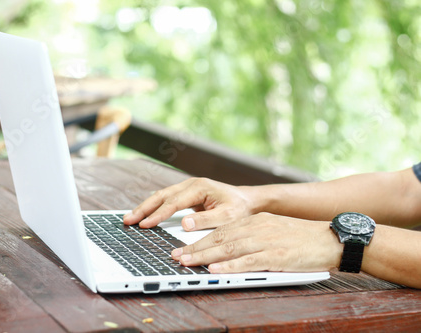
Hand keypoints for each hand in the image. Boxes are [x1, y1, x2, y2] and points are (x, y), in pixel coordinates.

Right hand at [123, 177, 257, 229]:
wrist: (247, 201)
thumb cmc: (239, 208)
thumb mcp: (227, 216)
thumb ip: (206, 220)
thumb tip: (184, 223)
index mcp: (199, 187)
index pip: (174, 202)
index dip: (158, 214)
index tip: (146, 224)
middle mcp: (191, 185)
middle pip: (161, 195)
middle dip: (144, 208)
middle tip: (128, 220)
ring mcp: (187, 188)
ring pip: (160, 196)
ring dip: (145, 207)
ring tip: (130, 218)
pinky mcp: (186, 194)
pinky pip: (165, 199)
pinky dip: (153, 206)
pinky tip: (143, 213)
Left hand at [171, 212, 342, 272]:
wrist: (331, 239)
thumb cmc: (302, 238)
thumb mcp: (273, 230)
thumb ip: (251, 236)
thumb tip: (228, 248)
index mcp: (255, 221)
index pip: (221, 230)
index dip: (199, 239)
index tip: (182, 246)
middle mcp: (257, 228)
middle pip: (220, 239)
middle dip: (195, 248)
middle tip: (176, 255)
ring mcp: (266, 242)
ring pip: (229, 249)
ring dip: (205, 256)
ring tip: (187, 262)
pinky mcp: (277, 257)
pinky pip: (248, 262)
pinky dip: (229, 267)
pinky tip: (216, 270)